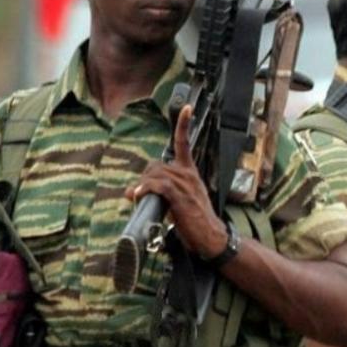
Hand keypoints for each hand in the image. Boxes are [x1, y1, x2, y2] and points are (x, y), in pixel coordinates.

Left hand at [126, 104, 229, 260]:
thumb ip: (165, 193)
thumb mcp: (182, 202)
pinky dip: (145, 189)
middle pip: (158, 165)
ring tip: (135, 197)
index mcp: (191, 173)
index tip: (187, 108)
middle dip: (144, 177)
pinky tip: (137, 196)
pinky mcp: (181, 197)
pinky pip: (159, 185)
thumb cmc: (197, 223)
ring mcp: (186, 185)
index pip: (185, 143)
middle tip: (135, 193)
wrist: (212, 238)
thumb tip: (139, 194)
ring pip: (156, 174)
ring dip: (142, 185)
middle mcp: (189, 175)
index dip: (184, 124)